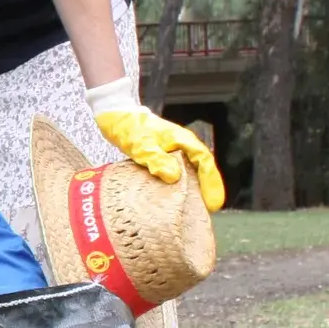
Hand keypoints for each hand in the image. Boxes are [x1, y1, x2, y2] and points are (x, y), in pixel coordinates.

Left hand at [87, 76, 224, 211]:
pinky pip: (177, 173)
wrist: (114, 116)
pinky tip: (176, 199)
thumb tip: (173, 177)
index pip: (205, 161)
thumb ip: (156, 159)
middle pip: (202, 168)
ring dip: (195, 188)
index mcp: (183, 140)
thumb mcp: (141, 144)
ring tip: (196, 209)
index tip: (213, 203)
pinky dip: (180, 185)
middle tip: (208, 211)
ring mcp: (173, 151)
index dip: (211, 182)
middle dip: (207, 189)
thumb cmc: (129, 126)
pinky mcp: (163, 157)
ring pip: (191, 171)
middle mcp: (183, 146)